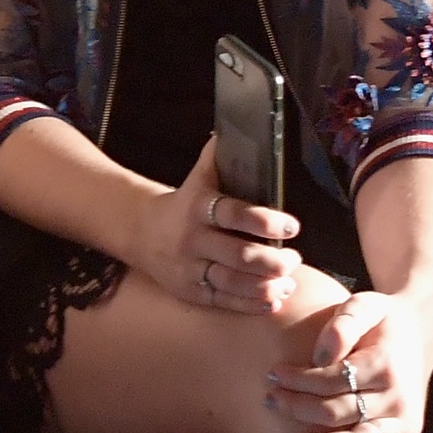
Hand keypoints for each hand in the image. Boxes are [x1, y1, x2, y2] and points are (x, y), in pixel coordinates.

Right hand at [126, 139, 301, 313]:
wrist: (139, 232)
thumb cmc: (182, 204)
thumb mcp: (197, 180)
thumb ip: (216, 159)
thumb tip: (230, 129)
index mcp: (197, 207)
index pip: (234, 214)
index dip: (265, 222)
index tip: (292, 226)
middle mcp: (192, 239)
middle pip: (239, 255)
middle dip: (273, 260)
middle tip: (294, 257)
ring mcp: (190, 269)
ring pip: (233, 282)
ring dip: (267, 284)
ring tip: (288, 280)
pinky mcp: (190, 291)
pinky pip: (224, 301)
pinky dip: (251, 303)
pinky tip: (273, 299)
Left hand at [267, 289, 432, 432]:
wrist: (419, 330)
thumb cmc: (382, 319)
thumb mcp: (364, 304)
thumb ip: (343, 324)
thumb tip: (319, 357)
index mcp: (384, 363)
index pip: (331, 380)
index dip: (298, 380)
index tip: (272, 375)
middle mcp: (396, 395)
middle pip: (338, 412)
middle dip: (298, 408)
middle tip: (270, 400)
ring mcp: (404, 418)